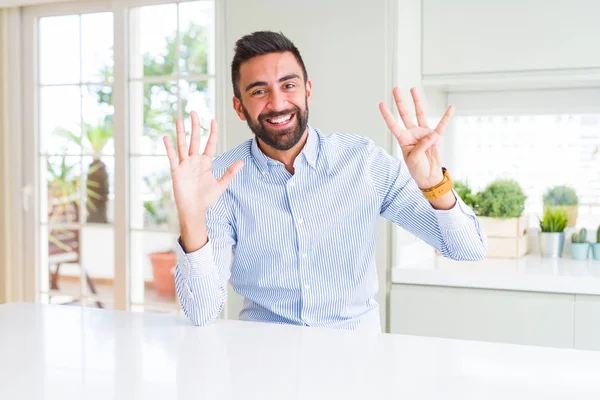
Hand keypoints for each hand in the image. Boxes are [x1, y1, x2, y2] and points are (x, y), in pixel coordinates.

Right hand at [164, 112, 243, 226]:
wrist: (194, 210)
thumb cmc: (206, 199)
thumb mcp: (221, 184)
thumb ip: (230, 172)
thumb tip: (242, 162)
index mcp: (205, 162)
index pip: (209, 143)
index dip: (212, 132)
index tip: (213, 120)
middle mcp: (194, 161)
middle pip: (194, 139)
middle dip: (194, 126)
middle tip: (194, 112)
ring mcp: (185, 165)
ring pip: (182, 144)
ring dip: (181, 132)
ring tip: (179, 118)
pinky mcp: (176, 171)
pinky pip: (172, 157)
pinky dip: (169, 147)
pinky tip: (166, 137)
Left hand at [379, 88, 453, 189]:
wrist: (428, 176)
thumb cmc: (417, 168)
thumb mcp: (414, 158)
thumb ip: (422, 145)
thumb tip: (432, 134)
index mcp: (403, 139)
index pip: (393, 125)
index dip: (387, 115)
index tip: (381, 104)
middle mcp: (412, 133)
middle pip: (405, 114)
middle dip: (400, 102)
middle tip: (395, 89)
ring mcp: (424, 133)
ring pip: (420, 114)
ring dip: (417, 102)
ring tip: (413, 89)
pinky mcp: (436, 137)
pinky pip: (442, 125)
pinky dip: (447, 117)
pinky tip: (451, 108)